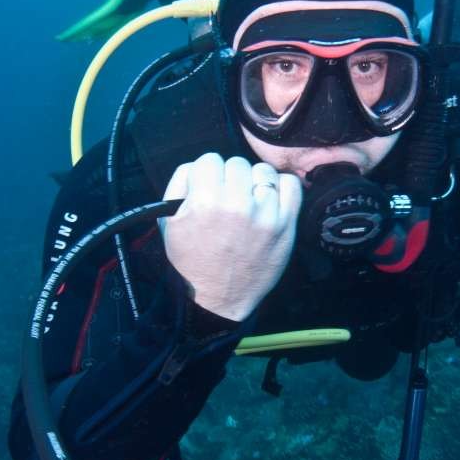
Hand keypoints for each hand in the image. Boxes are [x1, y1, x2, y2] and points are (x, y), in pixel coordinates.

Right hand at [160, 153, 301, 320]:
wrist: (217, 299)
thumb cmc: (191, 261)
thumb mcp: (169, 223)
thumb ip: (179, 183)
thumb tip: (198, 166)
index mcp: (204, 201)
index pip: (209, 160)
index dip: (206, 174)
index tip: (208, 189)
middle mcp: (237, 204)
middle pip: (236, 163)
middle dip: (229, 178)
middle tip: (227, 199)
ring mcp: (265, 214)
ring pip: (263, 171)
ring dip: (254, 183)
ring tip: (248, 201)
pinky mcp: (286, 226)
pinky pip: (291, 185)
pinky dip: (281, 188)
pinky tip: (268, 201)